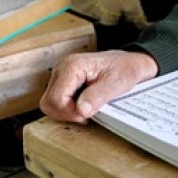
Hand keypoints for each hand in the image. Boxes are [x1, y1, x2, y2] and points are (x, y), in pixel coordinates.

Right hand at [40, 50, 158, 123]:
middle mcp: (62, 68)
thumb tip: (81, 110)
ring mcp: (61, 74)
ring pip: (50, 103)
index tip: (87, 115)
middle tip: (86, 115)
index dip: (70, 113)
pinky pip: (56, 100)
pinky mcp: (63, 80)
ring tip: (85, 110)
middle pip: (49, 102)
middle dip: (66, 114)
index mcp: (73, 66)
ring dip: (65, 112)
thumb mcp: (116, 84)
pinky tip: (82, 106)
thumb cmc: (124, 69)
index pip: (56, 99)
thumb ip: (97, 96)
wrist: (129, 62)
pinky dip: (66, 108)